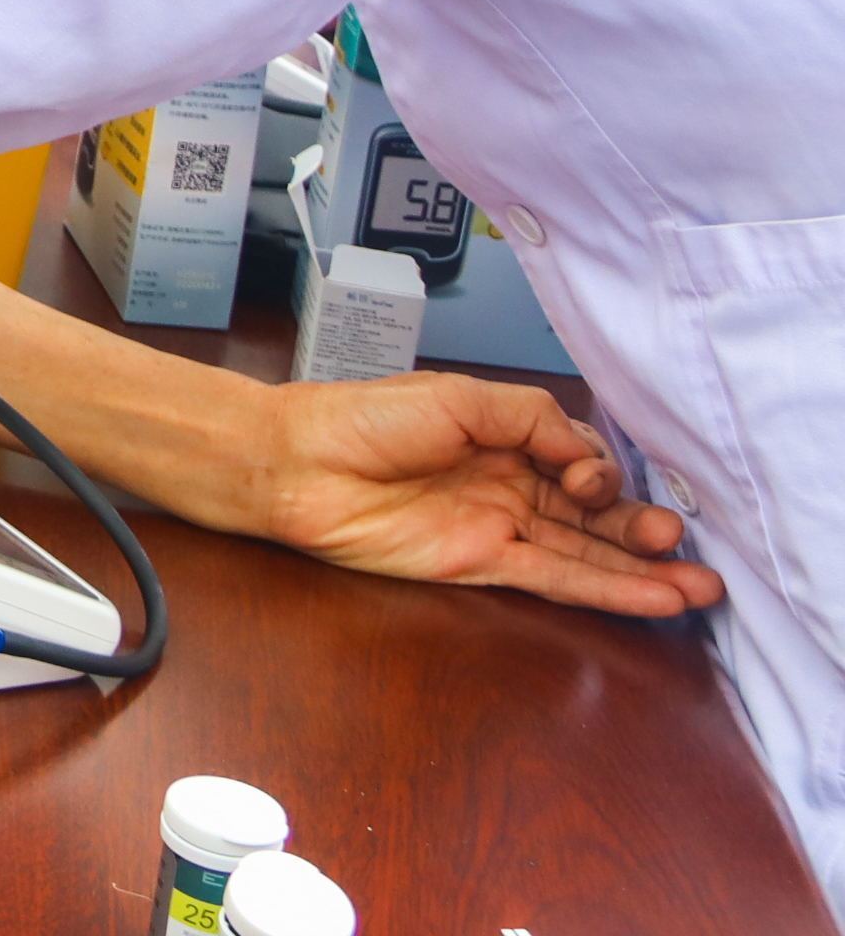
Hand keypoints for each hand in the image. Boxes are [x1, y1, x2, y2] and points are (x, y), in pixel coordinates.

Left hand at [247, 374, 725, 618]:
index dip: (601, 469)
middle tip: (685, 542)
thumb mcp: (458, 398)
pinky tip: (652, 600)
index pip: (580, 457)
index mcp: (503, 435)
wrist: (296, 463)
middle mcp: (508, 482)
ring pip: (585, 553)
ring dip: (641, 571)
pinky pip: (555, 580)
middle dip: (642, 529)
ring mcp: (496, 527)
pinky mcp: (479, 566)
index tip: (594, 476)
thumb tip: (586, 452)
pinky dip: (604, 591)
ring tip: (702, 587)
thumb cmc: (363, 418)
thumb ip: (531, 419)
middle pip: (594, 513)